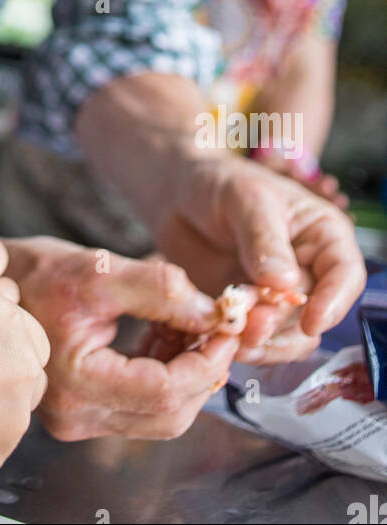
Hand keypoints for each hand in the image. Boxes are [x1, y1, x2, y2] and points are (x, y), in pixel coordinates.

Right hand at [6, 238, 239, 441]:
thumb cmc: (38, 273)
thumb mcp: (101, 269)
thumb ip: (161, 291)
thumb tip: (216, 314)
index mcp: (76, 383)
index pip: (163, 391)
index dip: (205, 361)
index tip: (227, 328)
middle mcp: (75, 415)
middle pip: (168, 414)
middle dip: (202, 370)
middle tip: (220, 328)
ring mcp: (78, 418)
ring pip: (159, 413)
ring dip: (186, 371)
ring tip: (190, 323)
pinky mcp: (84, 410)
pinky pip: (141, 404)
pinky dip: (165, 371)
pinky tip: (165, 332)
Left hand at [154, 155, 365, 362]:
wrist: (178, 195)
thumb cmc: (220, 183)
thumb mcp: (246, 200)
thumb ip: (265, 241)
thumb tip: (285, 283)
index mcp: (322, 236)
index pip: (345, 275)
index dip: (334, 303)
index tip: (312, 322)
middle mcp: (307, 271)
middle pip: (313, 314)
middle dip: (282, 323)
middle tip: (251, 323)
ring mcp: (276, 296)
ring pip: (285, 335)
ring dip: (260, 340)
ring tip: (231, 329)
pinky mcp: (247, 312)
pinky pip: (252, 339)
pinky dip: (237, 341)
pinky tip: (217, 335)